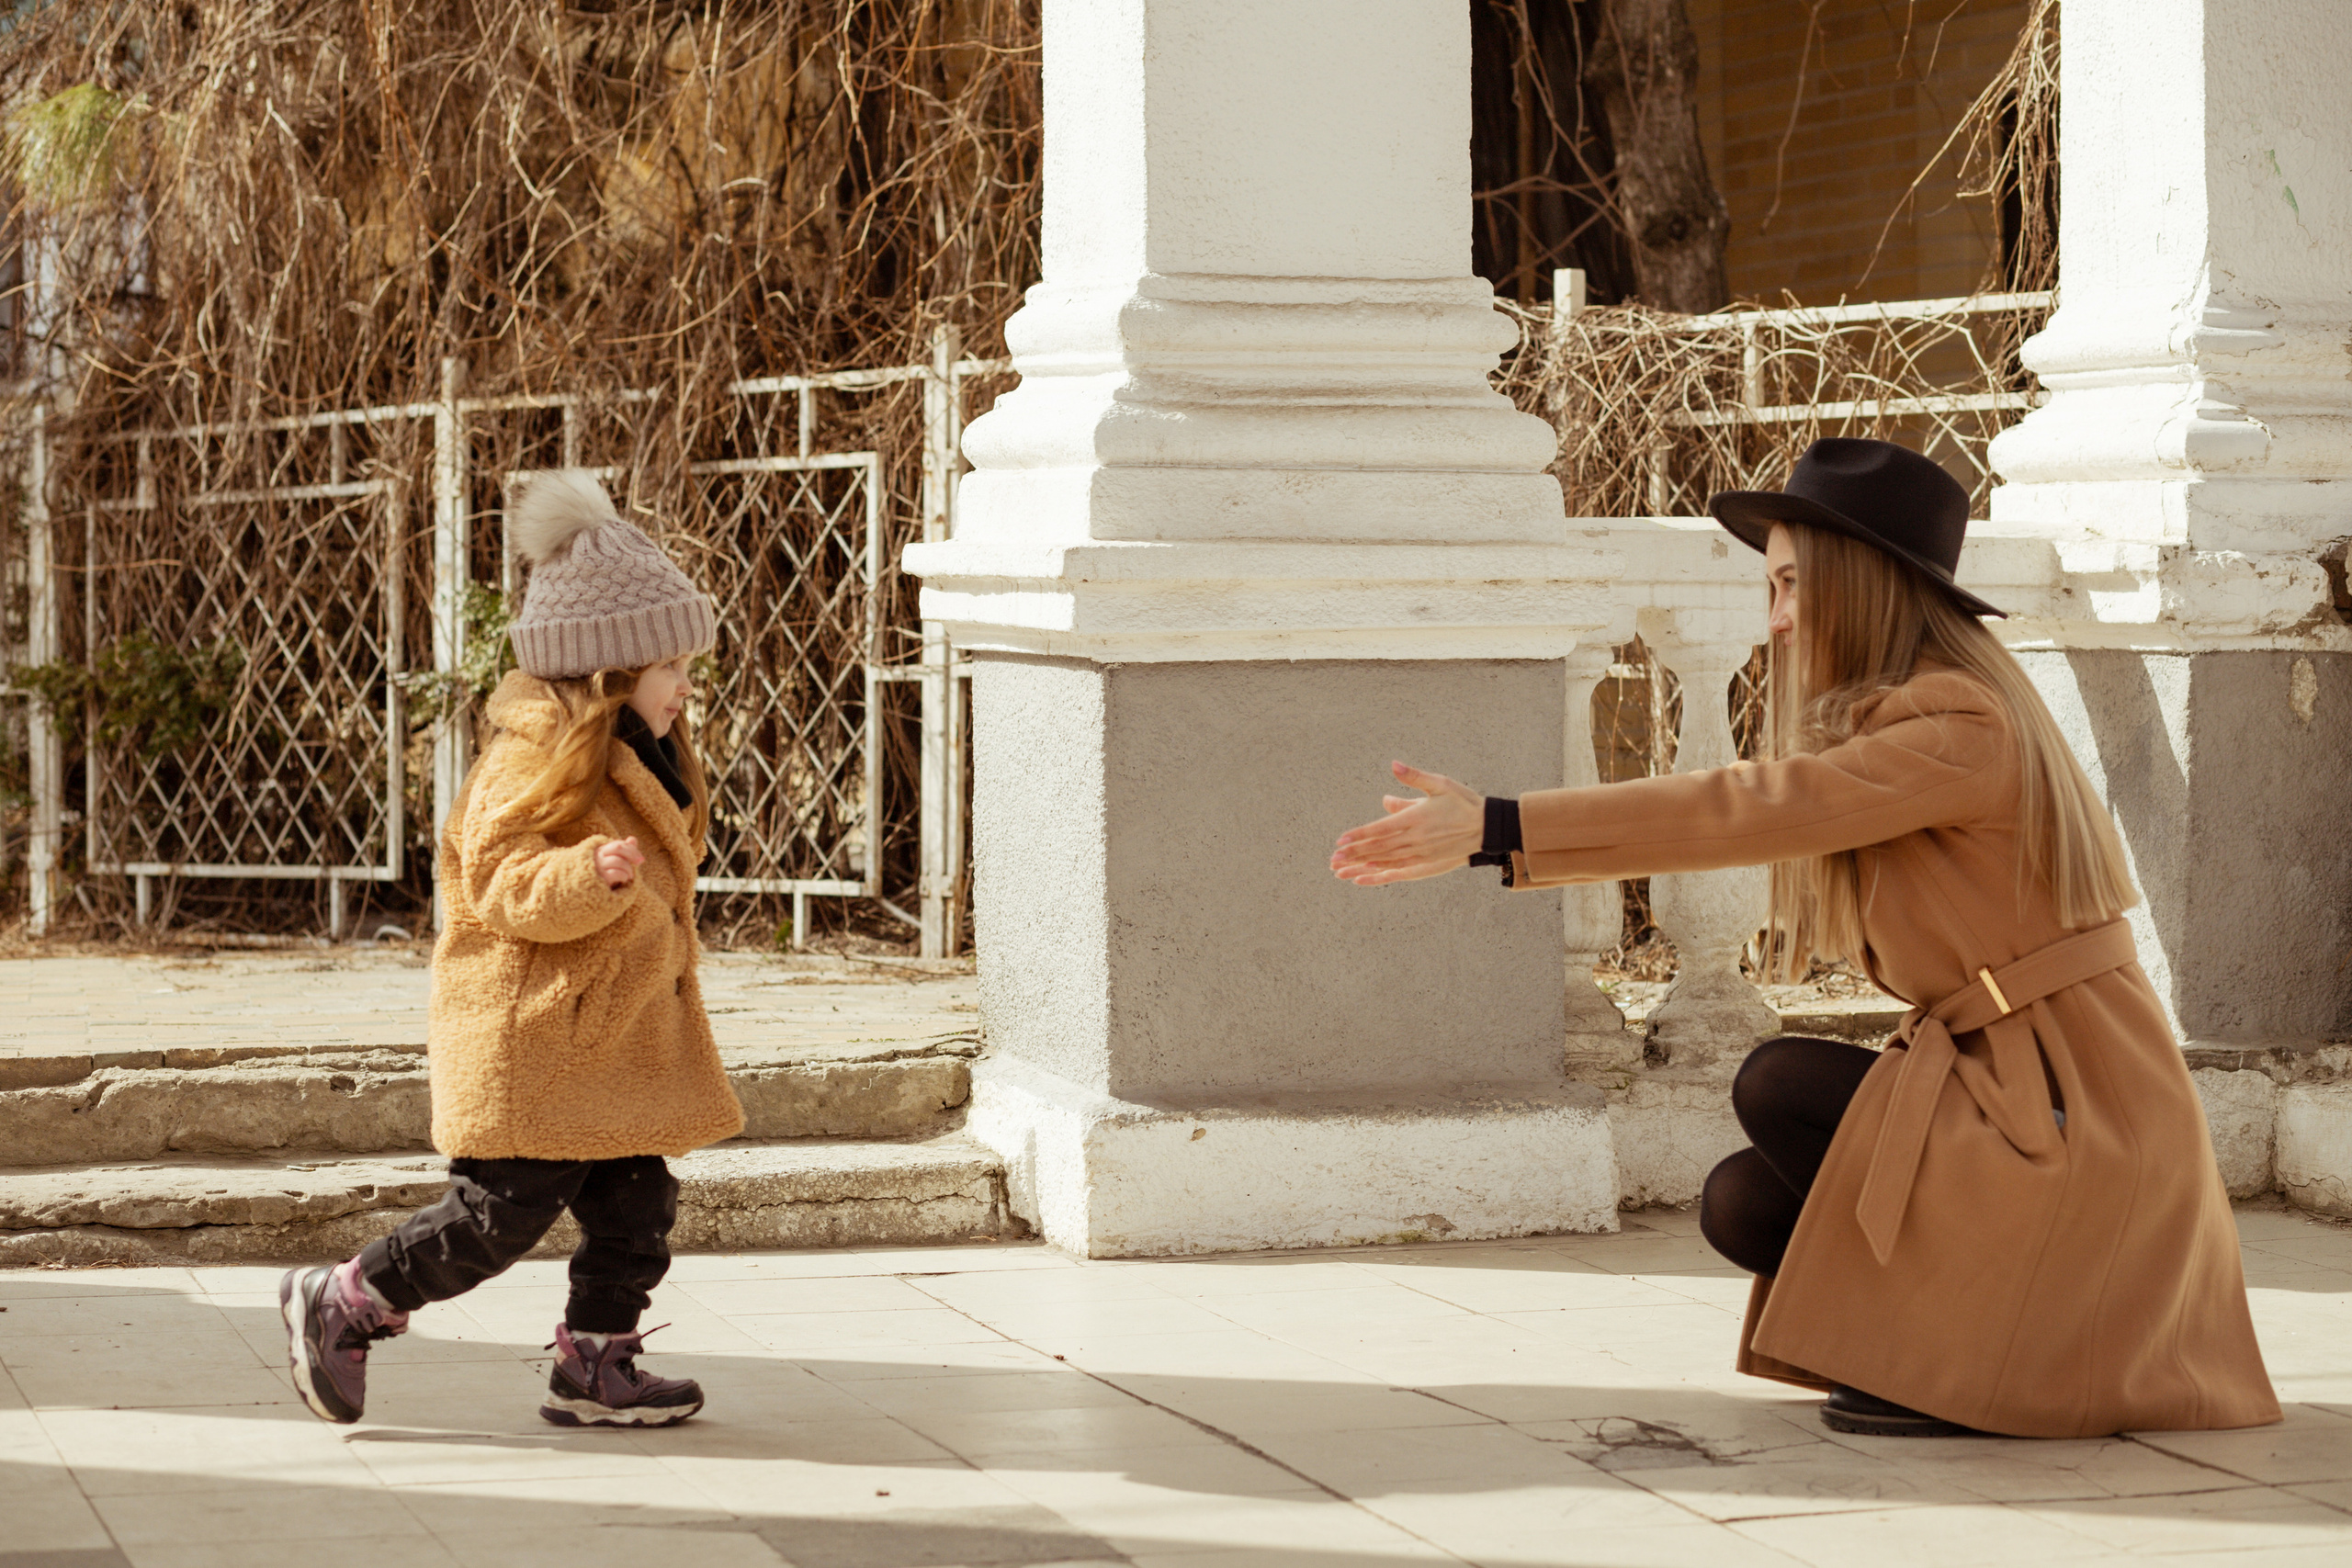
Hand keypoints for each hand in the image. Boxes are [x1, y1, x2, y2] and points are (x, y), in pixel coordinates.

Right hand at [595, 837, 645, 888]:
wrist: (597, 888)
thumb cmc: (610, 872)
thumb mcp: (618, 860)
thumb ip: (626, 849)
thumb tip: (632, 839)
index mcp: (603, 849)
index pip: (620, 844)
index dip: (633, 850)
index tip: (641, 859)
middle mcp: (598, 855)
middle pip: (618, 848)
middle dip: (632, 854)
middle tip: (640, 862)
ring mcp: (598, 866)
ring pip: (618, 861)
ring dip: (629, 869)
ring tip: (630, 875)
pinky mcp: (599, 877)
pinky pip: (615, 873)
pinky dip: (624, 876)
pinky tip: (624, 879)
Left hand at [1329, 762, 1484, 885]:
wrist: (1487, 826)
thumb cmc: (1463, 801)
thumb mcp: (1440, 784)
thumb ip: (1414, 777)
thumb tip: (1394, 765)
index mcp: (1416, 818)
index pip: (1381, 828)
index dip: (1360, 835)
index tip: (1341, 840)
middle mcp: (1416, 838)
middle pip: (1379, 847)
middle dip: (1355, 853)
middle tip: (1333, 858)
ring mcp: (1421, 852)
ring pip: (1386, 860)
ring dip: (1363, 864)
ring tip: (1342, 869)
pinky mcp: (1427, 862)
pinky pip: (1400, 869)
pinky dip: (1381, 872)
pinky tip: (1367, 875)